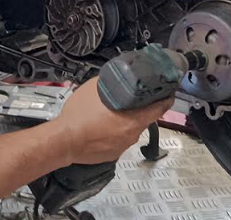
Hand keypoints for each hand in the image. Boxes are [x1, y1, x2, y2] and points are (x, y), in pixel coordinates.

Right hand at [49, 78, 174, 164]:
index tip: (167, 92)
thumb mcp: (96, 88)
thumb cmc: (79, 115)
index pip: (160, 108)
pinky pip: (119, 140)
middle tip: (131, 99)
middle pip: (145, 118)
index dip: (165, 98)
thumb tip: (118, 77)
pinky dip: (115, 132)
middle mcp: (132, 134)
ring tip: (110, 113)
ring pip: (131, 129)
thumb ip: (113, 82)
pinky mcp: (113, 154)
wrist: (63, 140)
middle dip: (140, 108)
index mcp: (134, 119)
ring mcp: (122, 146)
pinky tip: (102, 126)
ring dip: (125, 121)